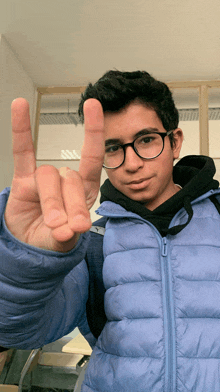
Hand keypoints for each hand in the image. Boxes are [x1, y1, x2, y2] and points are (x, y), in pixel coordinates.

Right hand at [4, 98, 104, 251]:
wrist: (28, 247)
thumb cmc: (51, 240)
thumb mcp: (64, 241)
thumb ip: (67, 235)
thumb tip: (66, 230)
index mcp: (83, 192)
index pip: (92, 158)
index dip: (93, 132)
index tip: (93, 107)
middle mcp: (65, 181)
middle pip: (71, 177)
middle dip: (72, 203)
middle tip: (69, 227)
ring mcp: (43, 179)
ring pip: (49, 176)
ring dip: (52, 201)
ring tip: (53, 225)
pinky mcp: (22, 180)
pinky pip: (22, 152)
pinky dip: (21, 130)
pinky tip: (19, 106)